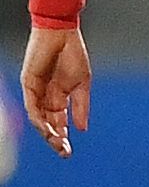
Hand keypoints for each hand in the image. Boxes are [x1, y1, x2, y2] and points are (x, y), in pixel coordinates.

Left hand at [21, 27, 87, 157]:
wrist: (61, 33)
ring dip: (46, 132)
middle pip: (48, 124)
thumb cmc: (73, 54)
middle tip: (63, 152)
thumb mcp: (82, 84)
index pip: (59, 122)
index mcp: (60, 97)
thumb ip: (81, 106)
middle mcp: (46, 97)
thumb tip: (82, 128)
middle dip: (55, 139)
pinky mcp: (28, 84)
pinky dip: (38, 117)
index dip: (63, 137)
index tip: (68, 152)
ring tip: (56, 142)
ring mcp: (36, 91)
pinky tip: (46, 127)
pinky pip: (31, 105)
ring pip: (38, 118)